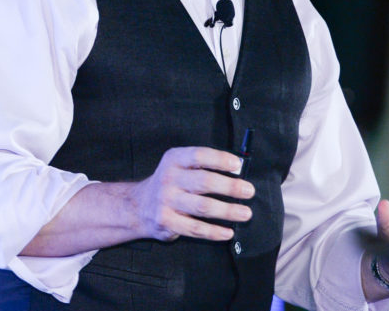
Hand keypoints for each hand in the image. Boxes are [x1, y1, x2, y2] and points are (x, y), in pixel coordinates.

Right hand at [131, 146, 254, 241]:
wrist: (139, 206)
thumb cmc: (171, 184)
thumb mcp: (180, 166)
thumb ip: (204, 166)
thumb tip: (238, 168)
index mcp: (174, 160)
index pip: (199, 156)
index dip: (219, 159)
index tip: (237, 165)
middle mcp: (169, 178)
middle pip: (204, 182)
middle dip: (230, 187)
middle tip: (248, 191)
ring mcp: (166, 201)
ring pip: (203, 207)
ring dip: (227, 211)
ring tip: (245, 213)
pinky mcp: (166, 222)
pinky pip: (195, 229)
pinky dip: (214, 232)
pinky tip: (228, 232)